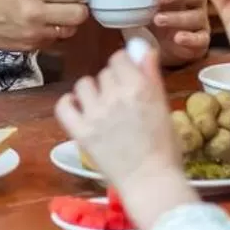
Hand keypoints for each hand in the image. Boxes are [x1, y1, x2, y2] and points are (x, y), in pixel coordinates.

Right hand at [0, 0, 87, 51]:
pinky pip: (58, 40)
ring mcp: (35, 33)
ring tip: (55, 13)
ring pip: (72, 30)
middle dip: (78, 7)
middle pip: (80, 14)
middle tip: (68, 2)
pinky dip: (55, 32)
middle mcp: (36, 12)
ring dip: (68, 21)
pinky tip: (44, 24)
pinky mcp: (34, 47)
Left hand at [56, 44, 194, 229]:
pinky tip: (79, 109)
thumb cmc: (164, 148)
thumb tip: (143, 47)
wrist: (151, 182)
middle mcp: (115, 96)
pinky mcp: (80, 132)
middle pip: (104, 72)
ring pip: (84, 85)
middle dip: (111, 83)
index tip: (127, 79)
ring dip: (92, 92)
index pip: (120, 58)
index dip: (124, 67)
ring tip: (101, 108)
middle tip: (120, 102)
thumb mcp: (163, 107)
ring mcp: (95, 114)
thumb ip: (151, 75)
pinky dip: (69, 104)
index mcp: (139, 87)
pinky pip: (64, 105)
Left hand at [151, 0, 211, 61]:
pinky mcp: (201, 39)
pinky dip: (190, 38)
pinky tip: (178, 38)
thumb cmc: (155, 11)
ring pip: (196, 16)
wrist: (160, 41)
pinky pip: (200, 39)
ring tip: (158, 20)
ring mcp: (200, 20)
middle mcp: (196, 1)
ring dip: (177, 18)